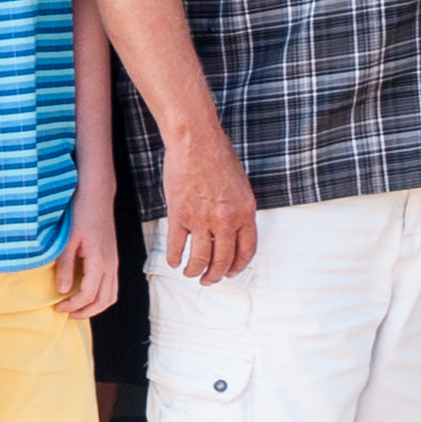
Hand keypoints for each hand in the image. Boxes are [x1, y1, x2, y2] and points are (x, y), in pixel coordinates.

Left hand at [52, 186, 120, 318]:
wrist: (96, 195)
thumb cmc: (80, 213)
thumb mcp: (67, 240)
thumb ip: (65, 266)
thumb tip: (63, 290)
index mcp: (99, 262)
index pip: (88, 296)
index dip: (72, 306)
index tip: (57, 307)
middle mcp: (111, 265)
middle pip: (104, 301)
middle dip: (85, 312)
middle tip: (66, 313)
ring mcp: (114, 262)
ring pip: (111, 295)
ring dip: (95, 307)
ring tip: (76, 308)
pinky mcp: (113, 259)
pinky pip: (112, 286)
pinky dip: (101, 296)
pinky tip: (86, 293)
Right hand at [158, 125, 259, 282]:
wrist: (196, 142)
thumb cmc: (218, 157)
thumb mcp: (241, 187)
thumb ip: (239, 211)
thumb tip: (233, 232)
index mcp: (245, 213)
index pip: (246, 251)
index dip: (237, 266)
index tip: (230, 272)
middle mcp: (226, 220)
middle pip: (223, 260)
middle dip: (215, 275)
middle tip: (209, 280)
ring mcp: (202, 219)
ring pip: (200, 258)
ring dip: (195, 271)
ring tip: (191, 273)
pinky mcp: (180, 215)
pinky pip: (177, 245)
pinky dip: (175, 257)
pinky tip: (174, 261)